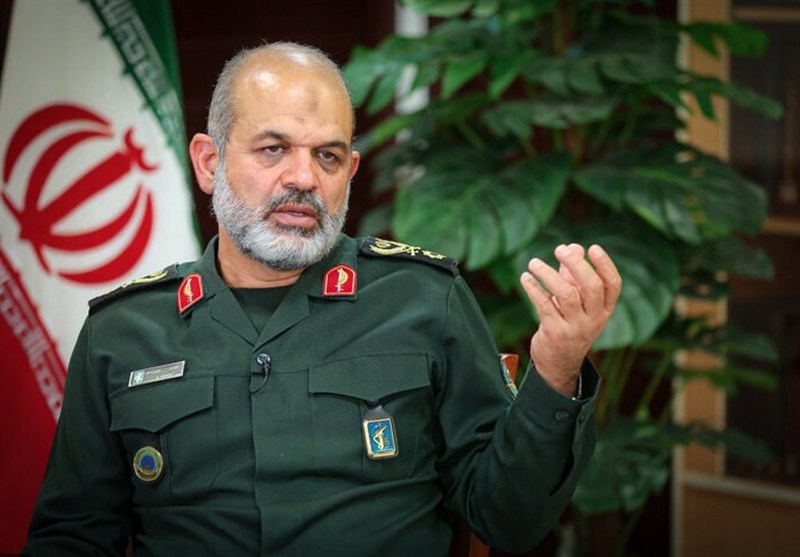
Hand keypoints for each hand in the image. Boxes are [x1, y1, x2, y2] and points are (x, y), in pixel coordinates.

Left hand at [520, 243, 621, 396]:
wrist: (559, 363)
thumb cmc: (569, 324)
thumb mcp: (577, 302)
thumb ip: (574, 275)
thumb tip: (573, 247)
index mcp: (604, 309)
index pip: (613, 285)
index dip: (605, 265)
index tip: (593, 247)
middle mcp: (594, 319)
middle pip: (592, 287)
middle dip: (576, 265)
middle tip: (559, 249)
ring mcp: (575, 328)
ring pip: (566, 295)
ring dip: (548, 275)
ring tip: (533, 262)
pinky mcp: (555, 333)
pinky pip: (544, 305)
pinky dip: (533, 289)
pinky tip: (525, 278)